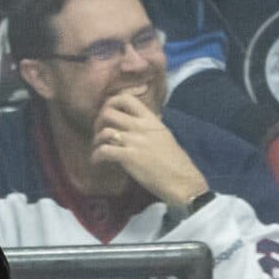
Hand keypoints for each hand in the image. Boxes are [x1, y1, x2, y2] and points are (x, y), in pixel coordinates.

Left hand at [91, 92, 207, 207]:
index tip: (107, 111)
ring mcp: (134, 141)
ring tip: (97, 147)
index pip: (126, 98)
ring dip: (96, 140)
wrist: (182, 180)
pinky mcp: (128, 157)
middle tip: (99, 130)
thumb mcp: (164, 135)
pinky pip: (104, 151)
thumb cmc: (175, 161)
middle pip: (109, 112)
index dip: (111, 102)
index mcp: (150, 119)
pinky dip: (96, 155)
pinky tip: (96, 161)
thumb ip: (150, 127)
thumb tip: (139, 121)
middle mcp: (141, 126)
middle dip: (98, 120)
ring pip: (104, 131)